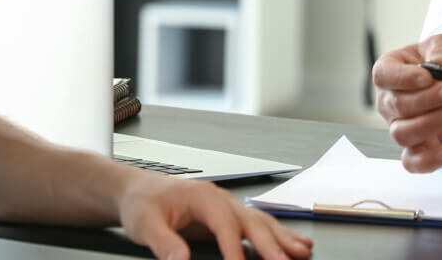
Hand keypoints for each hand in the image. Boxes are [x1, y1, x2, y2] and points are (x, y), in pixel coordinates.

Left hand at [116, 171, 312, 259]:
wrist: (139, 189)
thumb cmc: (143, 202)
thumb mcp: (145, 224)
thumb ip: (164, 243)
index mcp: (202, 197)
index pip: (224, 224)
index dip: (234, 247)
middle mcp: (220, 199)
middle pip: (252, 221)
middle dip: (272, 243)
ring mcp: (228, 207)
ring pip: (262, 222)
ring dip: (283, 238)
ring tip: (302, 252)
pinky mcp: (229, 217)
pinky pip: (258, 226)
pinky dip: (278, 235)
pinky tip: (294, 244)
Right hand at [373, 34, 441, 172]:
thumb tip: (440, 65)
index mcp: (392, 69)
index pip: (384, 75)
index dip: (403, 78)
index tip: (427, 77)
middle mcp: (389, 99)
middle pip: (396, 105)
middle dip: (427, 100)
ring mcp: (400, 124)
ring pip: (402, 133)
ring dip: (429, 124)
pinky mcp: (416, 146)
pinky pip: (411, 161)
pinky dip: (426, 160)